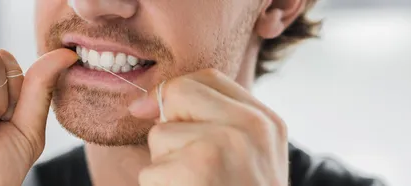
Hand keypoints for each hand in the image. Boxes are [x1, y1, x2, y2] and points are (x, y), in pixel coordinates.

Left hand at [129, 69, 287, 185]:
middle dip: (169, 126)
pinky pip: (152, 170)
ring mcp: (223, 144)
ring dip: (165, 169)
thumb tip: (144, 105)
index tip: (154, 112)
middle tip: (189, 166)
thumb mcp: (247, 158)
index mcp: (266, 121)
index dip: (175, 92)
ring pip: (160, 136)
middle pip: (178, 93)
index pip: (208, 77)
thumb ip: (213, 122)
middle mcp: (250, 126)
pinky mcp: (196, 167)